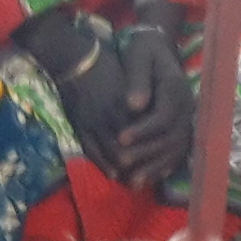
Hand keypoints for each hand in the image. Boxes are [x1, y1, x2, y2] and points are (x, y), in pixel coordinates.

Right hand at [45, 22, 193, 195]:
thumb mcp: (132, 78)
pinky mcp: (79, 125)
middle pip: (129, 148)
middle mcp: (112, 116)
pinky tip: (112, 174)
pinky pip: (91, 150)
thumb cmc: (107, 65)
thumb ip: (143, 100)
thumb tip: (156, 118)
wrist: (76, 59)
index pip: (144, 135)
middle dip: (140, 166)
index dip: (154, 152)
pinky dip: (103, 164)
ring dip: (122, 169)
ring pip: (110, 153)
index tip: (164, 162)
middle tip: (150, 178)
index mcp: (128, 104)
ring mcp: (93, 122)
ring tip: (132, 181)